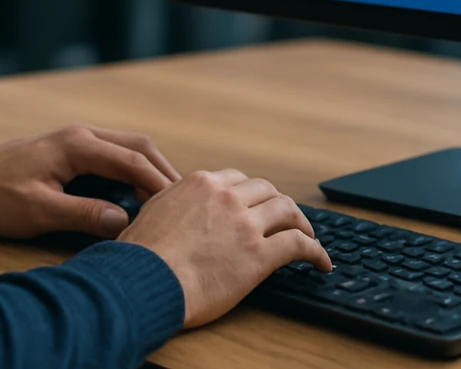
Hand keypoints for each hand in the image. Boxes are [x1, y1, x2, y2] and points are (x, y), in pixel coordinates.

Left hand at [0, 124, 179, 239]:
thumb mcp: (38, 211)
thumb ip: (83, 215)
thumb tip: (125, 221)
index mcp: (76, 145)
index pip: (133, 160)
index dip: (159, 183)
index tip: (181, 206)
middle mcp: (81, 135)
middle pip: (138, 146)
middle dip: (163, 172)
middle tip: (184, 202)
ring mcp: (76, 140)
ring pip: (127, 149)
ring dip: (148, 171)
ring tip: (167, 202)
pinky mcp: (70, 152)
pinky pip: (112, 156)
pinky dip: (131, 173)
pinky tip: (137, 197)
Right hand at [118, 169, 331, 327]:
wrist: (143, 280)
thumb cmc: (139, 255)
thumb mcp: (150, 212)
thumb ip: (170, 202)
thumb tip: (171, 204)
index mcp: (201, 184)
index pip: (237, 179)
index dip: (250, 193)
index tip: (255, 204)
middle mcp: (227, 197)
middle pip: (266, 190)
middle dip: (277, 203)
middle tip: (284, 218)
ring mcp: (245, 224)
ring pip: (286, 210)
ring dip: (301, 222)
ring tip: (307, 235)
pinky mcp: (259, 255)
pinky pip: (298, 245)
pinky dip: (315, 251)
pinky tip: (321, 262)